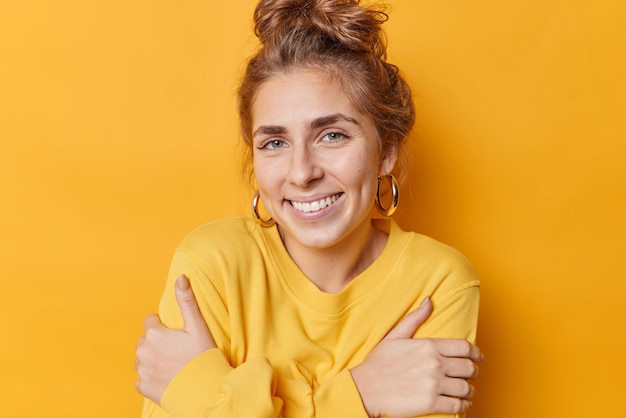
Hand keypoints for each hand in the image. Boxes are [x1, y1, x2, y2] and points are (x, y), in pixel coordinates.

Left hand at [135, 274, 215, 403]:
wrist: (204, 390)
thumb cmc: (202, 356)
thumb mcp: (198, 326)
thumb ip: (187, 301)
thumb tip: (181, 277)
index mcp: (154, 333)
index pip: (151, 322)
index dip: (165, 327)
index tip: (178, 337)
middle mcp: (143, 350)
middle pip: (146, 340)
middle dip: (158, 343)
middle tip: (178, 351)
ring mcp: (142, 370)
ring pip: (143, 359)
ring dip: (154, 360)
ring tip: (174, 365)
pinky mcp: (143, 387)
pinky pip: (142, 378)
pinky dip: (152, 377)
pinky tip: (168, 378)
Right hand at [350, 297, 482, 417]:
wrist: (364, 388)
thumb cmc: (378, 363)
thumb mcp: (395, 336)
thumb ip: (415, 318)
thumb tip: (429, 300)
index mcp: (428, 346)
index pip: (464, 348)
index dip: (476, 353)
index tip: (478, 357)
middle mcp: (434, 364)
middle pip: (468, 368)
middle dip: (474, 371)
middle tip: (472, 374)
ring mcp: (433, 385)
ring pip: (465, 388)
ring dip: (470, 390)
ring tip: (468, 391)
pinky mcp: (431, 404)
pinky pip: (458, 405)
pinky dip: (464, 405)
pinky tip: (462, 403)